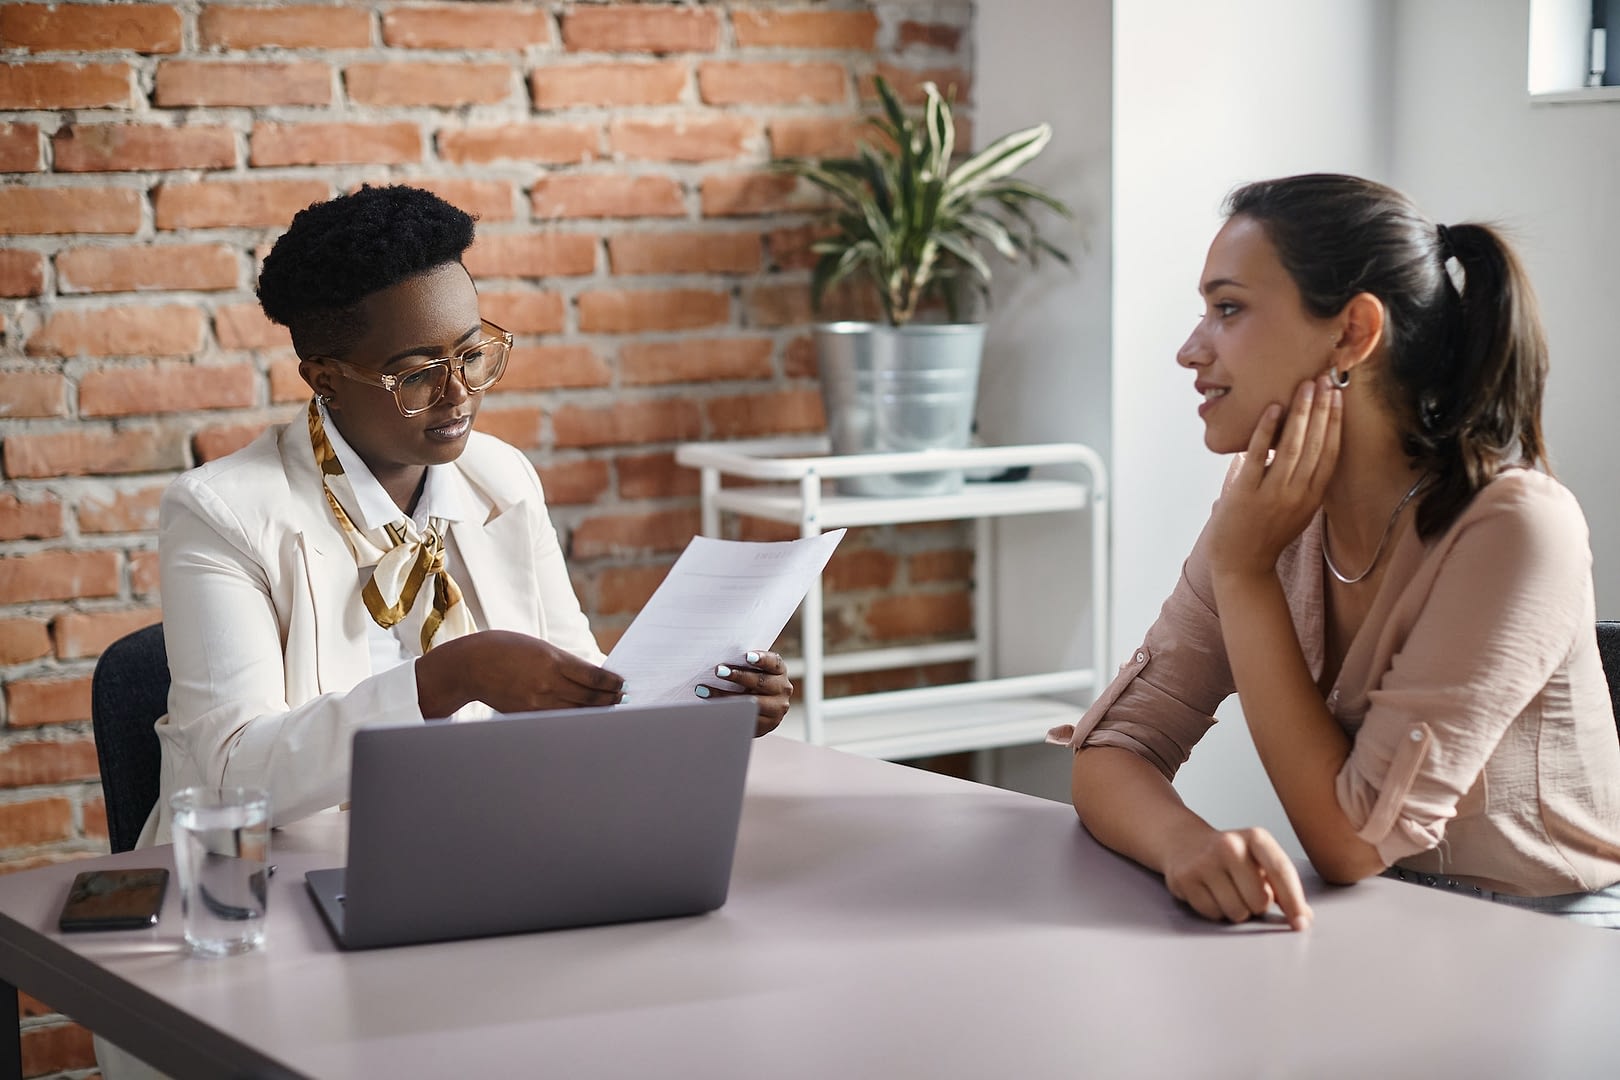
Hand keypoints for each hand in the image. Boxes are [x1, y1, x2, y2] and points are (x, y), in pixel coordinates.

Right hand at [417, 630, 623, 717]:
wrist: (470, 665)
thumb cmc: (506, 649)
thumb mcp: (539, 647)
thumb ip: (565, 662)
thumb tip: (593, 676)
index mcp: (552, 659)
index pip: (593, 676)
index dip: (613, 682)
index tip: (624, 683)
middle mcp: (547, 682)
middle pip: (589, 696)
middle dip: (610, 698)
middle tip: (624, 698)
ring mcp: (537, 701)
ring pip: (576, 711)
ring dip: (597, 711)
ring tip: (612, 708)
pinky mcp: (527, 714)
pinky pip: (558, 718)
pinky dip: (575, 717)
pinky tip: (586, 716)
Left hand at [695, 650, 791, 736]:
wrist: (754, 710)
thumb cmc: (749, 683)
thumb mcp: (752, 671)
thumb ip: (744, 664)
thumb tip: (720, 657)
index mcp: (779, 671)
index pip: (773, 662)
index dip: (761, 659)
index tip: (746, 656)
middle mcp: (783, 689)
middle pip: (761, 682)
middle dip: (738, 676)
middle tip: (718, 671)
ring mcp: (777, 709)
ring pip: (751, 703)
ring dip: (726, 696)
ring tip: (705, 690)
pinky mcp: (767, 725)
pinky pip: (745, 718)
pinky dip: (727, 711)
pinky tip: (711, 707)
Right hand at [1162, 826, 1312, 930]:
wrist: (1183, 842)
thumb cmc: (1231, 857)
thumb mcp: (1259, 859)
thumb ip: (1283, 885)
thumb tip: (1304, 916)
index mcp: (1256, 837)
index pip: (1281, 871)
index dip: (1294, 901)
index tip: (1300, 923)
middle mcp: (1230, 845)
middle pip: (1260, 901)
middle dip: (1257, 906)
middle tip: (1246, 892)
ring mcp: (1205, 861)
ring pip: (1237, 912)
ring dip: (1237, 911)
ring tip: (1227, 892)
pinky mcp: (1185, 878)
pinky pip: (1213, 914)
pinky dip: (1215, 911)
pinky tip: (1210, 893)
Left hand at [1207, 375, 1342, 579]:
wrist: (1242, 566)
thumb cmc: (1265, 535)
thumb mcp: (1294, 509)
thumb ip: (1299, 481)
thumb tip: (1294, 446)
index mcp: (1313, 497)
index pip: (1331, 453)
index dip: (1336, 423)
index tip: (1338, 396)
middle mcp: (1298, 494)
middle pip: (1318, 444)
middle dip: (1323, 409)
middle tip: (1324, 379)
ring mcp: (1273, 494)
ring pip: (1294, 447)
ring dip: (1301, 413)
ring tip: (1305, 386)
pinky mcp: (1247, 493)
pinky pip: (1259, 456)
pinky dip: (1267, 431)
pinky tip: (1273, 408)